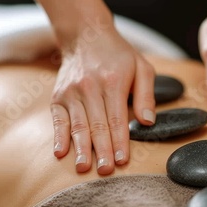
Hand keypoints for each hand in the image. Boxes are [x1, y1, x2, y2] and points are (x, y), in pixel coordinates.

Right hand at [51, 26, 155, 174]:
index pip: (117, 119)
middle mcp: (90, 88)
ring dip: (81, 148)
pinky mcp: (58, 96)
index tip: (123, 160)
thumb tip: (148, 122)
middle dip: (102, 150)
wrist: (86, 35)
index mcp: (112, 82)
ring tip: (84, 168)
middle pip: (97, 125)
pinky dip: (58, 136)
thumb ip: (146, 95)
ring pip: (77, 125)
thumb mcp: (142, 67)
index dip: (120, 141)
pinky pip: (58, 120)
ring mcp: (71, 92)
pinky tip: (60, 152)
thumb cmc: (119, 55)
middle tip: (106, 171)